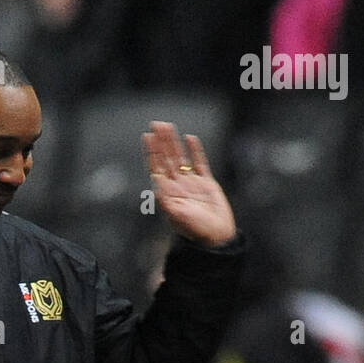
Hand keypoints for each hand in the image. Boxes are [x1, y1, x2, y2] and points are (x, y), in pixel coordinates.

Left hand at [142, 122, 236, 246]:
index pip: (156, 168)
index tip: (147, 137)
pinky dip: (195, 150)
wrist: (216, 238)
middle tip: (157, 124)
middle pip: (167, 159)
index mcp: (167, 194)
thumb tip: (155, 181)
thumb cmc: (195, 231)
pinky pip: (199, 163)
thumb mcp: (177, 216)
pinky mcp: (206, 184)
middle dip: (161, 142)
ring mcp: (191, 184)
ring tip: (169, 126)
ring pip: (180, 158)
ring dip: (174, 142)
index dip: (152, 152)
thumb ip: (166, 199)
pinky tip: (190, 138)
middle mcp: (177, 187)